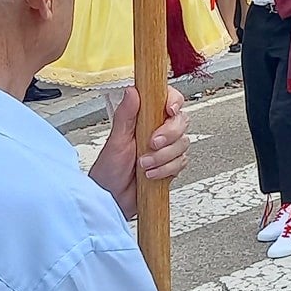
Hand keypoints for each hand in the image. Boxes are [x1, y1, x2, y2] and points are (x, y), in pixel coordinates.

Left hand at [88, 85, 189, 219]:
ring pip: (183, 143)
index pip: (168, 100)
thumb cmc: (108, 170)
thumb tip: (132, 91)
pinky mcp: (171, 164)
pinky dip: (166, 169)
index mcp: (144, 118)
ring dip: (163, 157)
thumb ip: (126, 115)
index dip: (174, 101)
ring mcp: (166, 148)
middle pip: (181, 121)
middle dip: (168, 135)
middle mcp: (157, 130)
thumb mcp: (116, 140)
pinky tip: (151, 174)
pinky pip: (182, 162)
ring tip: (144, 164)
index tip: (169, 110)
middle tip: (152, 143)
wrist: (112, 199)